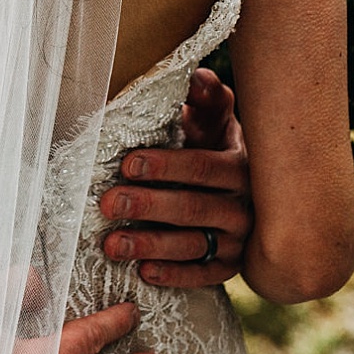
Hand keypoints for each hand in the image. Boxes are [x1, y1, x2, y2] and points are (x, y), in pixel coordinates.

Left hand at [98, 68, 251, 288]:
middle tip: (108, 203)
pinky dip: (173, 275)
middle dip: (148, 205)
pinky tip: (143, 272)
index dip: (166, 166)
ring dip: (150, 245)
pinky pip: (201, 276)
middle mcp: (244, 206)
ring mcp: (238, 241)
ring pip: (193, 245)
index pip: (203, 167)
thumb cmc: (215, 145)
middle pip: (193, 208)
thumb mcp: (214, 118)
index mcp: (240, 166)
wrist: (246, 191)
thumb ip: (206, 97)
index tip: (127, 164)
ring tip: (112, 243)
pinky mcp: (228, 268)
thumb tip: (196, 78)